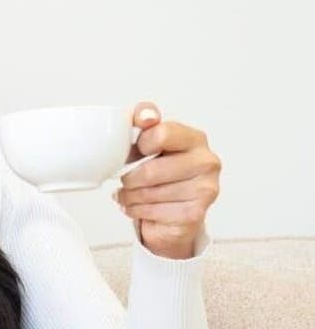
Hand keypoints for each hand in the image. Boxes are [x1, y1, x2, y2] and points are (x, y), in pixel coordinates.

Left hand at [114, 101, 221, 258]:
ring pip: (149, 194)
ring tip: (128, 195)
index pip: (163, 134)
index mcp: (195, 139)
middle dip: (129, 179)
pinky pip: (154, 213)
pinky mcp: (196, 214)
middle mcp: (207, 163)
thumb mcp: (149, 136)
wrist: (177, 205)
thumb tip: (145, 117)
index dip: (142, 144)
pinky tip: (136, 207)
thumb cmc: (160, 166)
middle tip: (124, 181)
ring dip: (129, 196)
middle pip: (151, 171)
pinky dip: (137, 211)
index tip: (138, 150)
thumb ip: (144, 117)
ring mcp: (205, 190)